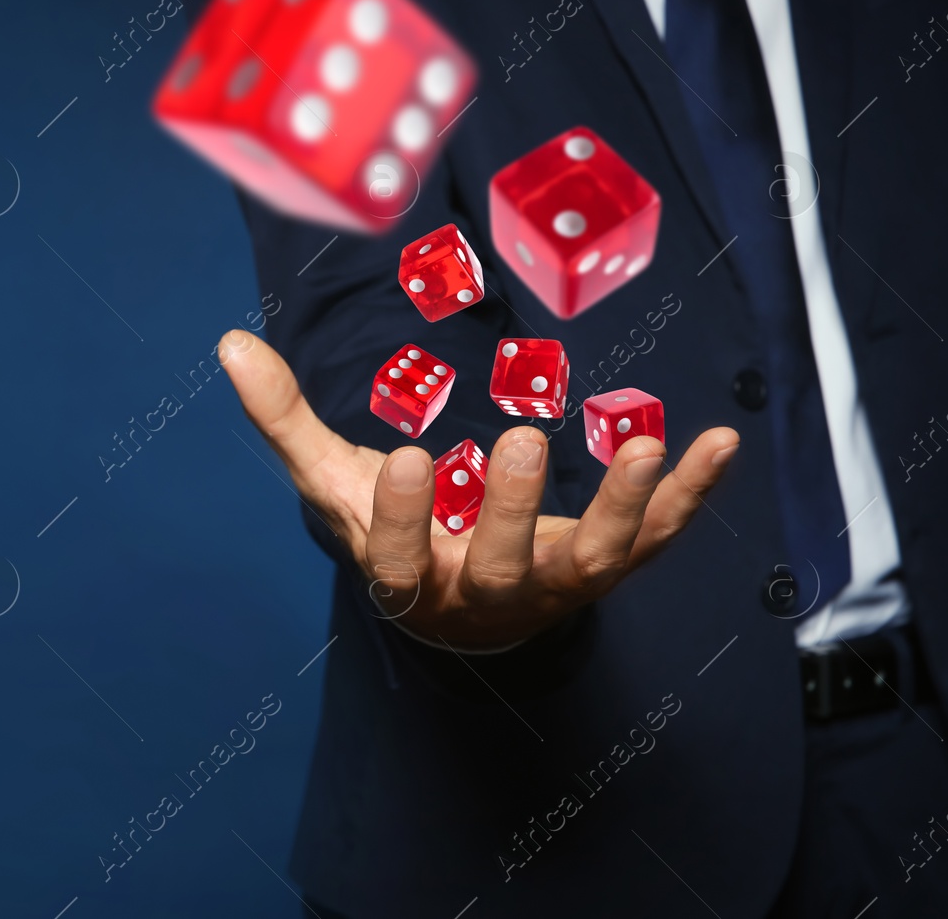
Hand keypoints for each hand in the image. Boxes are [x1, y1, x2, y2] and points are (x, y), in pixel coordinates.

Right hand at [218, 329, 739, 649]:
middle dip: (515, 514)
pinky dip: (689, 495)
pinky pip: (657, 540)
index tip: (408, 459)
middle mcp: (485, 597)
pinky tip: (718, 441)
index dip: (407, 522)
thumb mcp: (335, 480)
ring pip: (594, 563)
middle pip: (502, 571)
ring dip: (625, 511)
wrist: (462, 603)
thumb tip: (228, 344)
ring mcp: (555, 585)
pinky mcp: (608, 568)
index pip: (401, 565)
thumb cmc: (393, 529)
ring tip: (640, 447)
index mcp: (410, 581)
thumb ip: (286, 419)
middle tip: (524, 444)